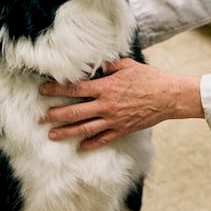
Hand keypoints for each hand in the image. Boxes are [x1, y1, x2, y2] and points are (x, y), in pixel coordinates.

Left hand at [40, 58, 203, 150]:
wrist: (168, 97)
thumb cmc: (149, 79)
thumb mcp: (128, 65)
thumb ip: (109, 65)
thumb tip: (94, 63)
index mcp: (106, 87)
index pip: (75, 89)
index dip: (57, 89)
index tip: (43, 90)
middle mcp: (106, 105)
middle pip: (75, 112)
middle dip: (55, 115)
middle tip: (41, 117)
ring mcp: (113, 120)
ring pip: (84, 128)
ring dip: (66, 132)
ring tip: (52, 135)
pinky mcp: (122, 130)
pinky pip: (103, 139)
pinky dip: (90, 144)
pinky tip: (80, 147)